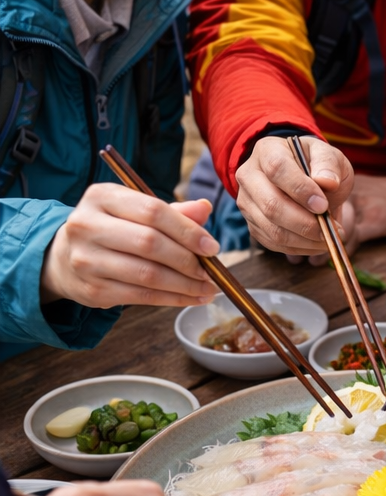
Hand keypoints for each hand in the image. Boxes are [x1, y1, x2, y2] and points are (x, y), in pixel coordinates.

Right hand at [39, 184, 219, 309]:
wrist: (63, 257)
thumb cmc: (110, 229)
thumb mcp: (133, 211)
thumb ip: (170, 211)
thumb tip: (204, 209)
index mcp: (101, 196)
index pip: (152, 210)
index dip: (187, 230)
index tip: (212, 247)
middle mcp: (87, 225)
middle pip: (150, 243)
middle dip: (188, 260)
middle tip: (212, 271)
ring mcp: (86, 260)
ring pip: (147, 274)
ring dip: (185, 285)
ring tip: (207, 288)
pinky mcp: (92, 290)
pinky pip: (141, 297)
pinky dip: (172, 299)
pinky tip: (191, 298)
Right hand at [235, 136, 354, 257]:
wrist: (303, 176)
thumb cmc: (315, 164)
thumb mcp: (328, 155)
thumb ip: (328, 164)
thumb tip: (328, 182)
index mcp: (267, 150)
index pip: (277, 169)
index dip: (300, 189)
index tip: (322, 205)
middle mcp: (249, 176)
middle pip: (271, 205)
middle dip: (305, 223)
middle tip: (331, 229)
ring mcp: (247, 202)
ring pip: (272, 229)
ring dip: (305, 240)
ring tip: (328, 238)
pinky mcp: (253, 224)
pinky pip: (274, 243)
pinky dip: (299, 248)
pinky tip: (317, 243)